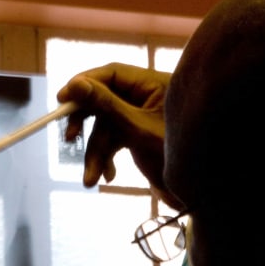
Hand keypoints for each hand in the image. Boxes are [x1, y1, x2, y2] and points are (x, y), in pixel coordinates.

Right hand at [57, 63, 179, 207]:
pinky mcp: (137, 136)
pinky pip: (113, 142)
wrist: (201, 191)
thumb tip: (76, 84)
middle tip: (69, 139)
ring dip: (95, 155)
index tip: (63, 97)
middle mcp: (146, 97)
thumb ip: (106, 105)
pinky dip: (106, 159)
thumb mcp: (136, 128)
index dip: (84, 84)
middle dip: (87, 126)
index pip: (111, 74)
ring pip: (105, 128)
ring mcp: (141, 117)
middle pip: (103, 101)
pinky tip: (108, 176)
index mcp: (153, 84)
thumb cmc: (176, 154)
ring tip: (90, 180)